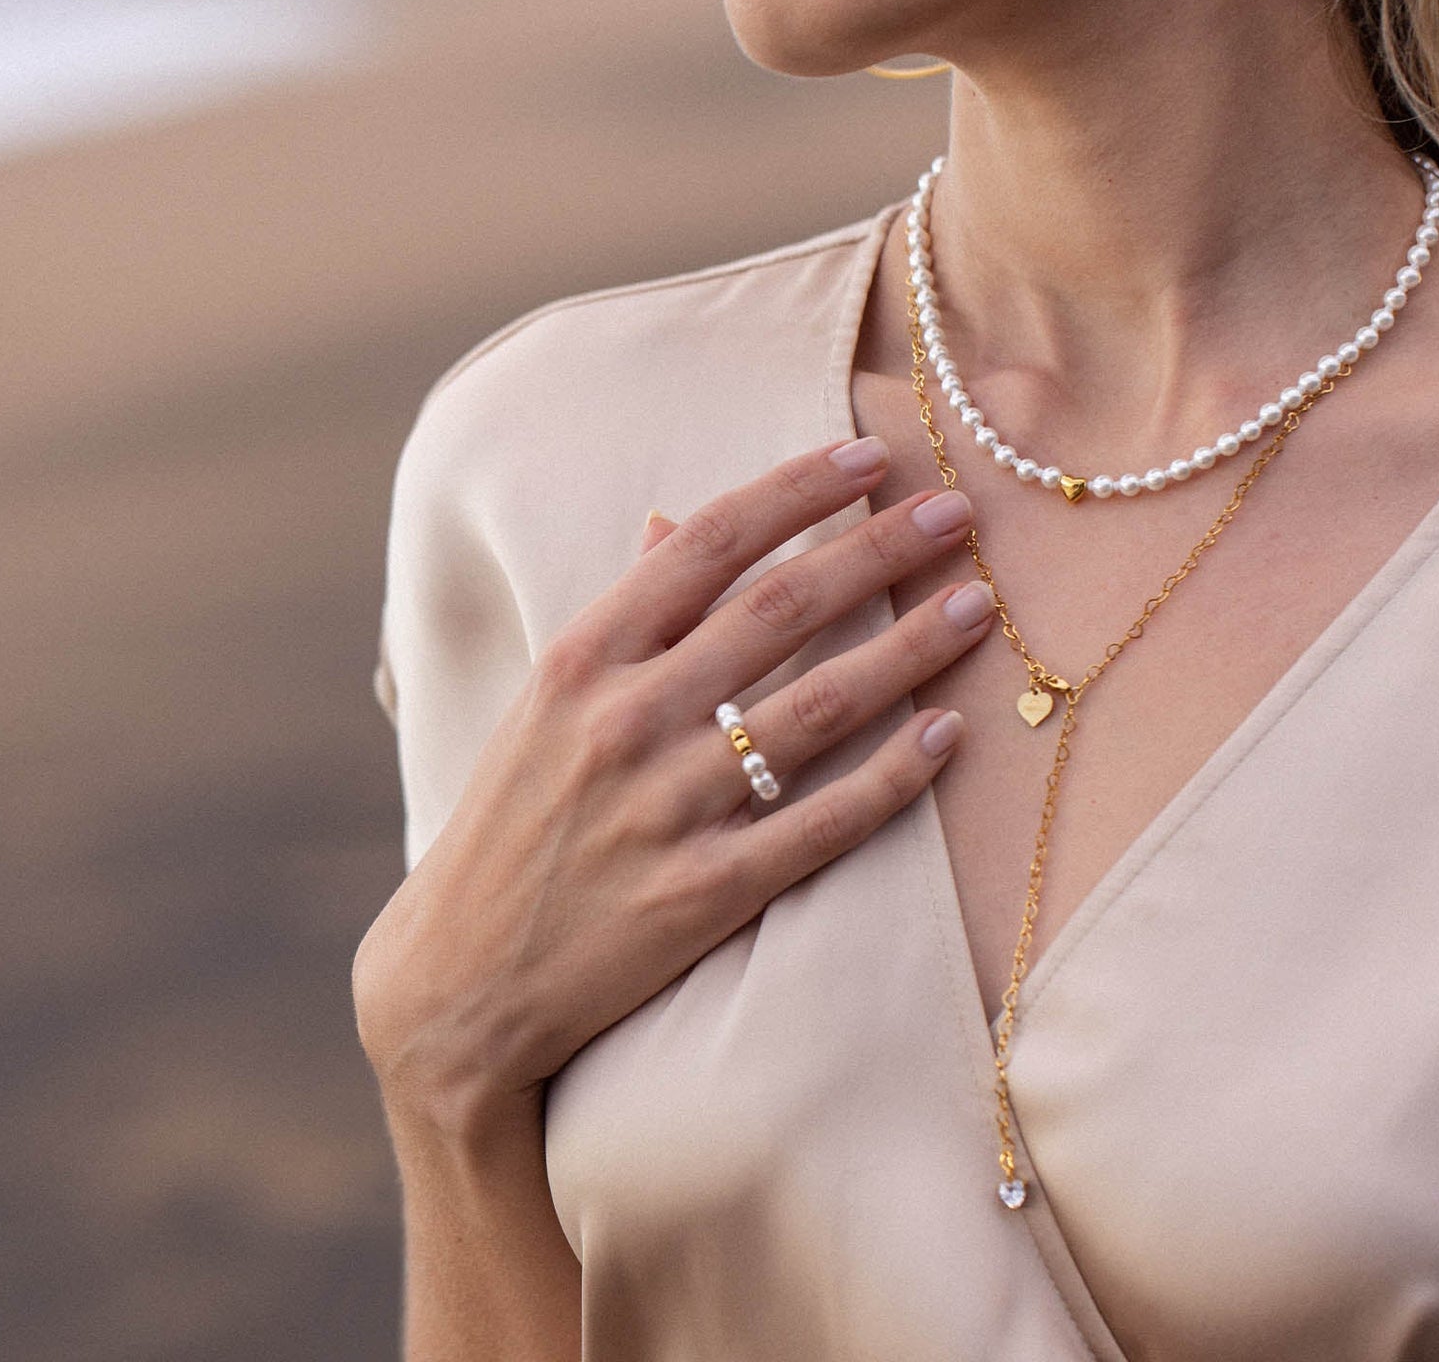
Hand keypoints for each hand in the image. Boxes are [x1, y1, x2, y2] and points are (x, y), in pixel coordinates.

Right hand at [352, 435, 994, 1147]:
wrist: (460, 982)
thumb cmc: (513, 820)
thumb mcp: (546, 703)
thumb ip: (621, 614)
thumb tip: (674, 522)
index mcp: (583, 658)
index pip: (708, 544)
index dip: (796, 490)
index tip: (869, 457)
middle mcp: (626, 720)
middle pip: (780, 609)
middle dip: (878, 549)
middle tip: (955, 513)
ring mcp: (670, 808)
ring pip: (820, 706)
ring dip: (912, 647)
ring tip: (978, 605)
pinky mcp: (708, 894)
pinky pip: (826, 821)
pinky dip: (894, 774)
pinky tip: (947, 732)